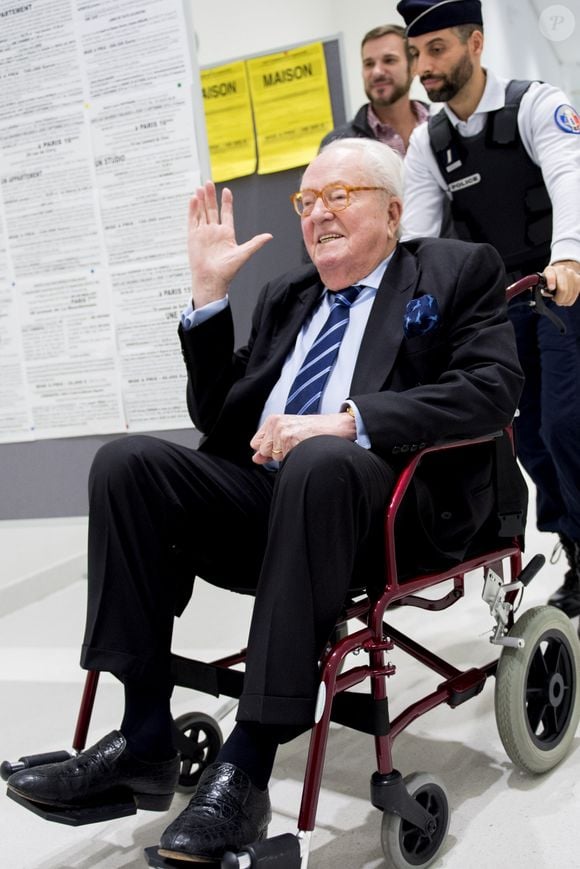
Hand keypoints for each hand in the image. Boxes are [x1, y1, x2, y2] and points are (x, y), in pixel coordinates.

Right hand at [188, 181, 271, 307]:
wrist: (212, 280)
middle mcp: (214, 232)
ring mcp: (203, 233)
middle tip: (209, 182)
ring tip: (200, 187)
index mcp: (227, 234)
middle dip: (211, 196)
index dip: (226, 202)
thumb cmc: (228, 270)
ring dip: (201, 200)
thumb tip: (269, 236)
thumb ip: (255, 243)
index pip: (226, 213)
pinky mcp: (193, 237)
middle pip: (212, 209)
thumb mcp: (244, 254)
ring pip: (201, 212)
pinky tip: (193, 199)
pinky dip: (193, 210)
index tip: (226, 190)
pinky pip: (192, 220)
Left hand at [250, 412, 355, 463]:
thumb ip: (270, 445)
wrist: (337, 427)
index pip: (256, 443)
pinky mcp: (291, 440)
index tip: (283, 445)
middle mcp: (276, 424)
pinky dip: (296, 458)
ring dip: (288, 456)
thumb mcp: (289, 432)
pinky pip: (286, 460)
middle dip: (277, 453)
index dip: (268, 450)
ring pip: (275, 457)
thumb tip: (256, 458)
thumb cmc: (316, 430)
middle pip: (263, 451)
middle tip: (295, 443)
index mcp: (274, 420)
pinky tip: (306, 448)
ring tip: (302, 445)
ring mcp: (283, 432)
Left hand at [542, 261, 579, 306]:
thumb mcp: (541, 282)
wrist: (562, 272)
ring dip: (564, 300)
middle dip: (559, 298)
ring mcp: (571, 274)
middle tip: (556, 300)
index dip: (551, 282)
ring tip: (560, 300)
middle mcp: (562, 270)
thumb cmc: (549, 280)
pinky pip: (576, 293)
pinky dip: (570, 299)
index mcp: (550, 270)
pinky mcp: (578, 279)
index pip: (551, 275)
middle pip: (563, 288)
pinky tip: (566, 300)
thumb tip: (534, 289)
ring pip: (570, 293)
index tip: (551, 288)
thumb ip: (538, 286)